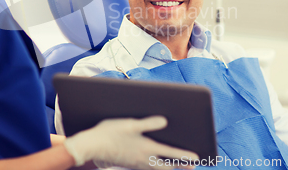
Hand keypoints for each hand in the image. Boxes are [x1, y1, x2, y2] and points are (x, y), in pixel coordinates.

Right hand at [63, 116, 197, 169]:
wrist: (91, 146)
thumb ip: (148, 123)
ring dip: (169, 167)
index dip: (184, 156)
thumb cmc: (109, 133)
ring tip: (177, 166)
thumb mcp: (129, 124)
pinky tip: (155, 162)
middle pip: (166, 166)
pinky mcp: (129, 164)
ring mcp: (136, 163)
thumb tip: (164, 121)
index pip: (170, 154)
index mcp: (146, 148)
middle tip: (192, 165)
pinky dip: (156, 166)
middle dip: (179, 165)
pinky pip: (147, 168)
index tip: (197, 159)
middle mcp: (143, 159)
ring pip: (157, 168)